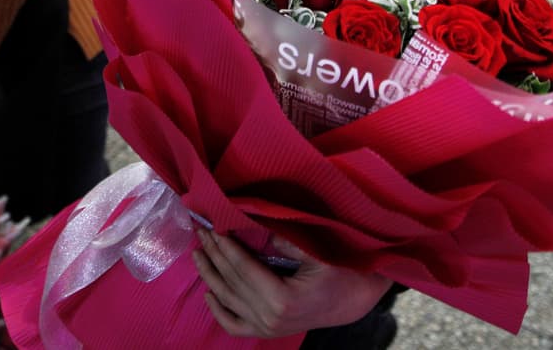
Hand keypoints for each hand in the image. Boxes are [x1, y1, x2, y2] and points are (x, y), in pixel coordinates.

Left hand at [192, 228, 391, 338]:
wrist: (355, 300)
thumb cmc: (341, 272)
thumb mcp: (317, 252)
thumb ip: (286, 240)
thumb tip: (253, 221)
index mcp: (282, 299)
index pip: (242, 267)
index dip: (224, 245)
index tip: (210, 225)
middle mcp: (269, 318)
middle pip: (231, 281)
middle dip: (213, 254)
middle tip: (199, 230)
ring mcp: (267, 328)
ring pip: (227, 301)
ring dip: (209, 275)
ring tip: (197, 253)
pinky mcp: (266, 332)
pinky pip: (234, 325)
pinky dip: (218, 310)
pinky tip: (209, 293)